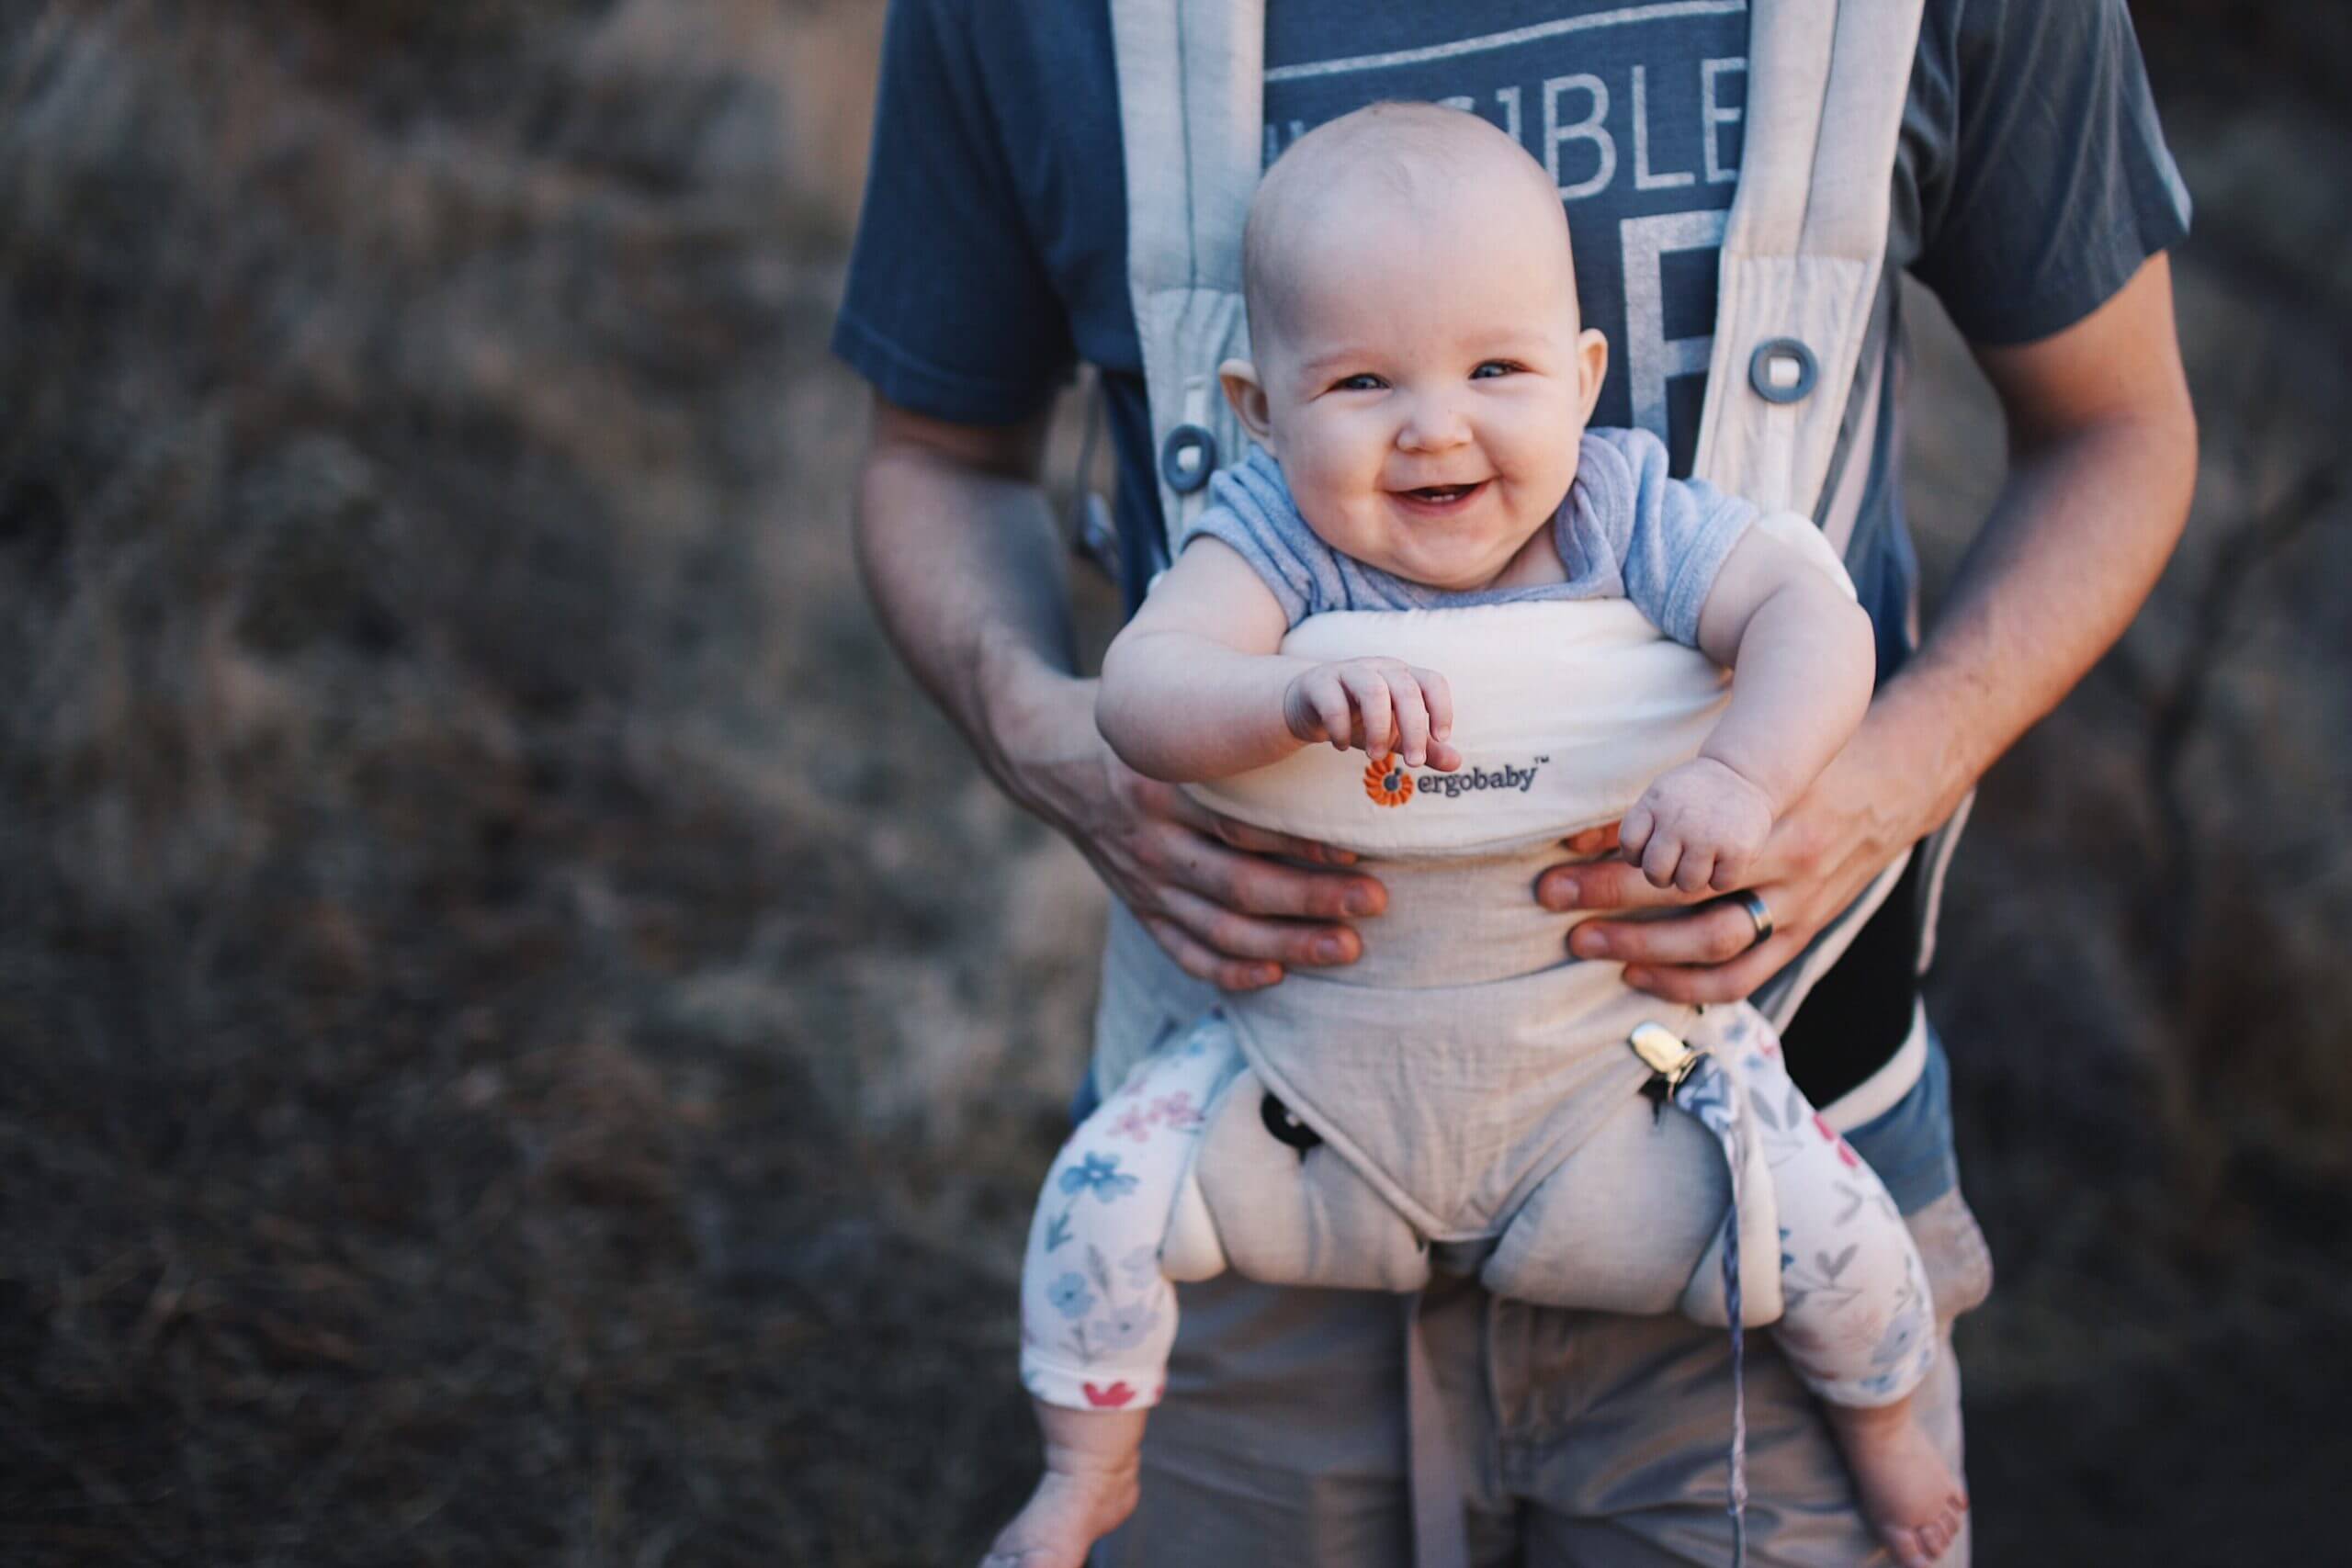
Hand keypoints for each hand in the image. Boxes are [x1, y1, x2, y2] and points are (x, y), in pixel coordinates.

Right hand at [1006, 676, 1386, 990]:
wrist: (1053, 759)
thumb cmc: (1143, 734)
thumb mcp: (1178, 724)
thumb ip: (1237, 740)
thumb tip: (1331, 734)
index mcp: (1163, 790)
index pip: (1240, 827)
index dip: (1301, 845)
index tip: (1360, 847)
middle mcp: (1151, 842)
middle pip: (1239, 885)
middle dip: (1312, 899)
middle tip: (1375, 899)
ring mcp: (1142, 882)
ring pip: (1220, 927)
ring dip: (1288, 942)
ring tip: (1347, 945)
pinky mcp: (1138, 906)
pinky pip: (1183, 951)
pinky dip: (1229, 971)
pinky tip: (1276, 976)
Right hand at [1282, 658, 1462, 770]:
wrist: (1308, 708)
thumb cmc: (1359, 719)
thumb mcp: (1395, 736)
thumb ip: (1424, 747)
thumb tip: (1456, 763)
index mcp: (1403, 677)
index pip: (1432, 681)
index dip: (1442, 708)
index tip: (1441, 739)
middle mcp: (1379, 669)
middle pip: (1406, 689)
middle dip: (1414, 729)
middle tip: (1413, 763)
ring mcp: (1348, 672)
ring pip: (1373, 690)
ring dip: (1379, 729)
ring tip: (1375, 757)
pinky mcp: (1319, 682)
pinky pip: (1333, 702)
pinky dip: (1341, 729)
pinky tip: (1341, 746)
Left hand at [1535, 723, 1937, 1003]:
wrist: (1893, 784)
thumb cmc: (1806, 767)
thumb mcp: (1750, 769)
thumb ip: (1676, 798)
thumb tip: (1587, 831)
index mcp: (1775, 820)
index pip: (1684, 854)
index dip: (1617, 864)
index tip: (1560, 862)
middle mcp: (1791, 870)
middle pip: (1692, 906)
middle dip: (1616, 907)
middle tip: (1555, 901)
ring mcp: (1801, 909)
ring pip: (1716, 949)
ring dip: (1644, 951)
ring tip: (1586, 942)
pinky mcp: (1804, 934)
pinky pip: (1743, 978)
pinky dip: (1688, 986)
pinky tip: (1639, 977)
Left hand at [1619, 757, 1774, 893]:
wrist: (1742, 772)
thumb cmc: (1693, 794)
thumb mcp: (1660, 795)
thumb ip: (1642, 824)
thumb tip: (1616, 858)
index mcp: (1655, 804)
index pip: (1629, 845)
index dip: (1638, 855)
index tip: (1653, 848)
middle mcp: (1679, 820)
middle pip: (1655, 873)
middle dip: (1664, 875)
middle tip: (1678, 862)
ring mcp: (1709, 836)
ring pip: (1687, 883)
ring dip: (1695, 876)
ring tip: (1704, 856)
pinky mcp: (1739, 850)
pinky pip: (1720, 884)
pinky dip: (1723, 876)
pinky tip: (1727, 855)